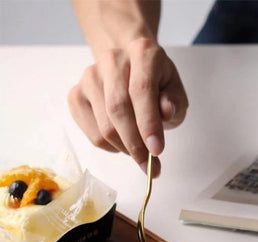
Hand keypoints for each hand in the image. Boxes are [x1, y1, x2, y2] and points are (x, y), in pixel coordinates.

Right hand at [68, 37, 187, 175]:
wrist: (130, 70)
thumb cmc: (157, 85)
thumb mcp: (175, 92)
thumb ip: (174, 102)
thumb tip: (166, 112)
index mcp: (142, 53)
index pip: (141, 90)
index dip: (149, 124)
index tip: (157, 151)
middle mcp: (112, 60)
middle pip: (118, 110)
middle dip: (136, 145)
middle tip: (150, 166)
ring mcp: (89, 77)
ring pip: (105, 127)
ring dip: (125, 149)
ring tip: (140, 152)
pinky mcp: (76, 95)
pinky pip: (92, 134)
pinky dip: (111, 148)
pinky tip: (123, 142)